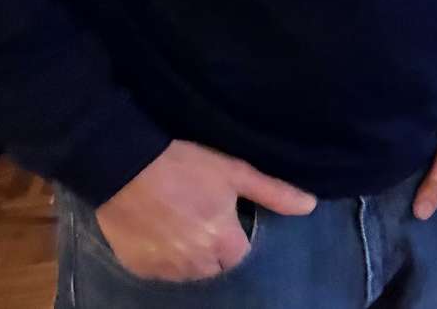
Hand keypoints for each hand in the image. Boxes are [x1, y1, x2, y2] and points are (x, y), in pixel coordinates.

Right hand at [94, 140, 316, 280]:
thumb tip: (310, 206)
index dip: (234, 235)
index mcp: (223, 242)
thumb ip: (273, 193)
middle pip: (214, 266)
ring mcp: (164, 268)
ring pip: (187, 272)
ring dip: (188, 255)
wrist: (126, 166)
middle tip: (201, 217)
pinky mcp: (138, 267)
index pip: (240, 254)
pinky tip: (158, 231)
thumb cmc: (185, 166)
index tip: (224, 215)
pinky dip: (162, 258)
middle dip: (213, 248)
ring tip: (180, 222)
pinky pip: (159, 271)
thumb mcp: (234, 172)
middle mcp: (195, 263)